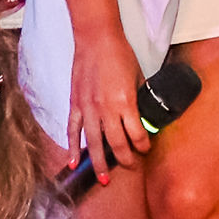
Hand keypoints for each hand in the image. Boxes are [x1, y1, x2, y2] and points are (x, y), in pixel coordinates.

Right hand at [69, 21, 148, 174]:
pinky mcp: (75, 104)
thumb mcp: (138, 77)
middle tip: (130, 167)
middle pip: (116, 144)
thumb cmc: (120, 55)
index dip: (143, 145)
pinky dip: (73, 148)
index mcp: (126, 102)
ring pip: (94, 143)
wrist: (96, 39)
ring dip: (99, 163)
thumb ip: (140, 98)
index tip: (146, 149)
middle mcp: (106, 109)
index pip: (137, 134)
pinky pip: (73, 131)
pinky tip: (74, 163)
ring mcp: (88, 108)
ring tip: (103, 180)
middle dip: (125, 159)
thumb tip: (145, 113)